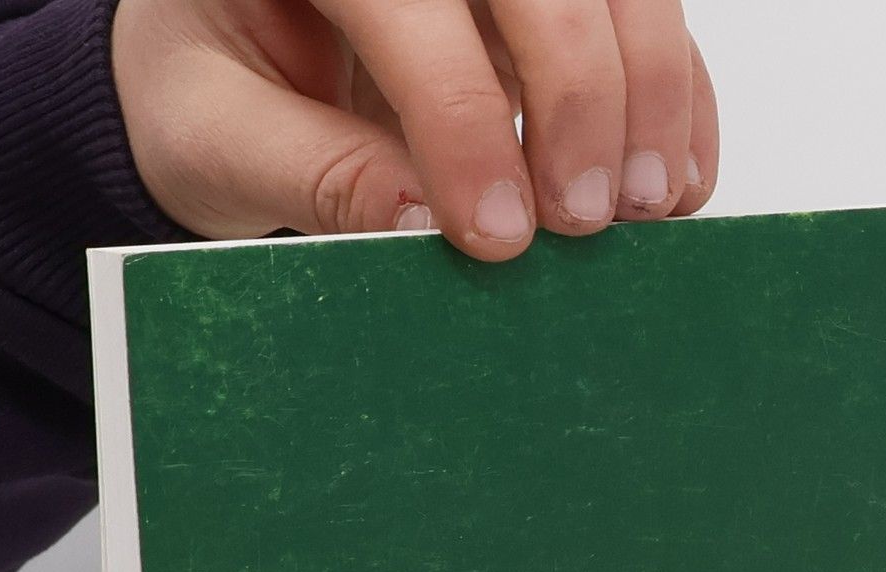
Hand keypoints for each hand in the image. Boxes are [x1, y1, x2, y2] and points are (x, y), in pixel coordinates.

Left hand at [111, 0, 717, 261]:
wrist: (229, 60)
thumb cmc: (209, 90)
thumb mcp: (215, 140)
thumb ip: (312, 176)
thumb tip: (425, 222)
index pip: (413, 8)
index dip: (465, 121)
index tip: (499, 235)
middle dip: (581, 98)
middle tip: (586, 222)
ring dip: (651, 93)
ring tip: (648, 207)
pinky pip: (643, 19)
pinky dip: (676, 98)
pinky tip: (675, 181)